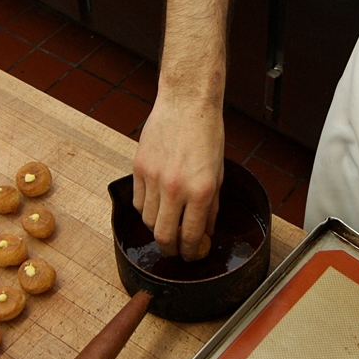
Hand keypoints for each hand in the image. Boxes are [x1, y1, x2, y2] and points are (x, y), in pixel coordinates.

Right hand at [132, 94, 224, 259]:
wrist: (186, 104)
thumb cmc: (207, 135)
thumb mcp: (219, 173)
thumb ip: (212, 206)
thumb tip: (206, 232)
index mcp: (201, 190)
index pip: (192, 236)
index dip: (193, 252)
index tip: (194, 254)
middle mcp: (176, 187)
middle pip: (164, 236)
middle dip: (171, 250)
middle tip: (177, 250)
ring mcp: (154, 178)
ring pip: (148, 221)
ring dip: (158, 229)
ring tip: (168, 224)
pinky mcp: (139, 168)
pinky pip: (139, 202)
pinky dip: (147, 210)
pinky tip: (157, 206)